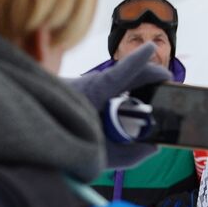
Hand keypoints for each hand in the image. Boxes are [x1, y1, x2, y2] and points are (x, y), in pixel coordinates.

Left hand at [66, 43, 171, 169]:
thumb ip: (131, 156)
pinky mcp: (84, 89)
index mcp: (96, 93)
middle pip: (129, 72)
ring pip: (120, 77)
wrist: (36, 133)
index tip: (152, 48)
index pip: (121, 73)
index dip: (138, 60)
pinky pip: (111, 84)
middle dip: (152, 75)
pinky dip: (126, 90)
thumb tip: (155, 147)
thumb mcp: (102, 158)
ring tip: (156, 97)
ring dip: (139, 83)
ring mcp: (88, 84)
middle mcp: (93, 83)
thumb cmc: (66, 141)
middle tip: (170, 86)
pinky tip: (132, 106)